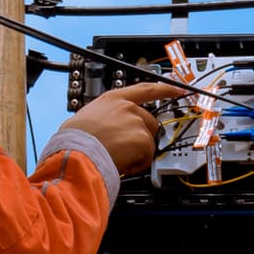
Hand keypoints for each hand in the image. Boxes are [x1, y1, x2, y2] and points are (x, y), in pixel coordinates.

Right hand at [59, 81, 184, 176]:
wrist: (75, 152)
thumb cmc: (74, 139)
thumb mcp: (86, 118)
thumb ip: (103, 118)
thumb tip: (103, 128)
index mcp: (113, 99)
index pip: (145, 89)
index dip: (164, 89)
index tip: (178, 88)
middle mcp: (127, 107)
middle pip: (149, 122)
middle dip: (141, 137)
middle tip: (124, 148)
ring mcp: (136, 122)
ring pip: (147, 142)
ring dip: (136, 152)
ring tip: (116, 156)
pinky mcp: (142, 139)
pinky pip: (146, 157)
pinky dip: (136, 164)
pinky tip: (121, 163)